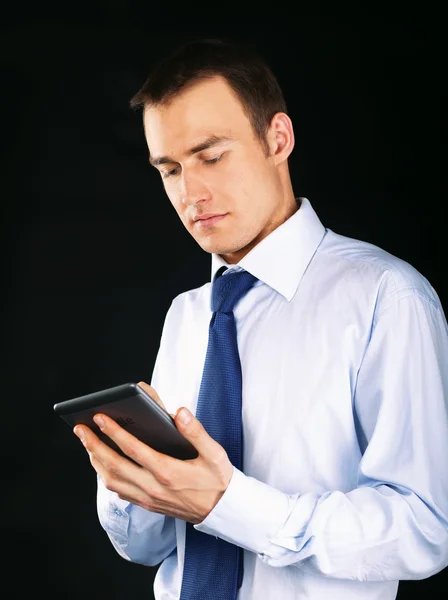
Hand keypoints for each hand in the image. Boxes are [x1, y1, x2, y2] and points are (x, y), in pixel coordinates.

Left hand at [73, 381, 233, 523]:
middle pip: (115, 466)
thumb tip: (179, 412)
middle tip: (81, 428)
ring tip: (88, 442)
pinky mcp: (147, 504)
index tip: (100, 417)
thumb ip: (196, 431)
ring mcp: (148, 498)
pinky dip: (106, 475)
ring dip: (96, 460)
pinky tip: (103, 463)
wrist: (223, 511)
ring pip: (113, 481)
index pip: (134, 450)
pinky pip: (119, 490)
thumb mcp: (215, 453)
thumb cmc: (218, 478)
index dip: (114, 432)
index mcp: (169, 472)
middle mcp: (154, 488)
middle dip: (94, 445)